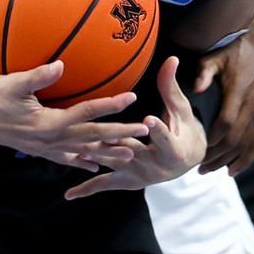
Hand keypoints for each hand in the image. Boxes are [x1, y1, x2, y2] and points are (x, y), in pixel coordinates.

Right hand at [0, 60, 151, 170]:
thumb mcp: (12, 82)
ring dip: (107, 152)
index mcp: (47, 123)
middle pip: (92, 137)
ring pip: (83, 152)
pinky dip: (82, 161)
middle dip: (120, 134)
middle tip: (145, 132)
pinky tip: (93, 165)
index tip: (131, 98)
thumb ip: (38, 75)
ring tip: (130, 154)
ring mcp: (44, 148)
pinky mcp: (38, 149)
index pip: (86, 112)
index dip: (110, 105)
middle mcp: (50, 139)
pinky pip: (65, 158)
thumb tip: (61, 65)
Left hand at [64, 57, 205, 198]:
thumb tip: (171, 58)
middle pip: (134, 151)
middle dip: (118, 143)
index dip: (158, 130)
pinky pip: (104, 185)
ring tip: (77, 155)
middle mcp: (156, 166)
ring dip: (97, 159)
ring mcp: (139, 176)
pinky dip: (87, 189)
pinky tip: (68, 194)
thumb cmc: (183, 128)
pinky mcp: (126, 182)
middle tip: (103, 136)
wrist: (185, 160)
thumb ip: (171, 86)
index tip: (150, 119)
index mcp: (173, 149)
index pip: (165, 138)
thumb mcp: (180, 109)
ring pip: (114, 165)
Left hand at [195, 18, 253, 174]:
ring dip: (232, 161)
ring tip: (214, 171)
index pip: (225, 124)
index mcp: (240, 91)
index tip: (196, 150)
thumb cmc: (237, 49)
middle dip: (218, 156)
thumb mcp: (216, 56)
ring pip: (249, 144)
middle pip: (236, 140)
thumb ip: (204, 72)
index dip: (211, 140)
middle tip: (200, 168)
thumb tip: (194, 89)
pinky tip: (236, 168)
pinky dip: (249, 157)